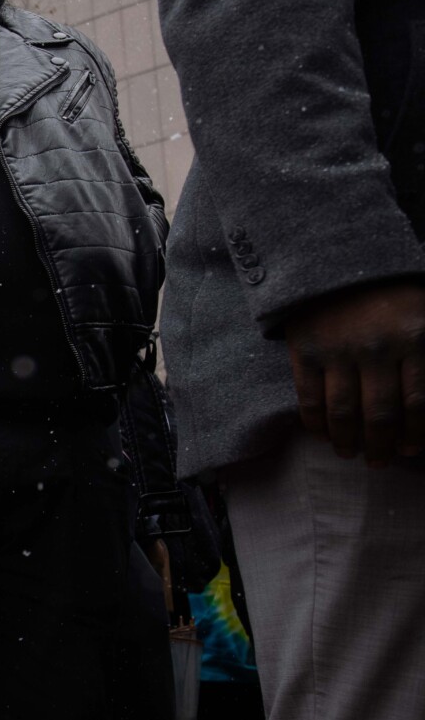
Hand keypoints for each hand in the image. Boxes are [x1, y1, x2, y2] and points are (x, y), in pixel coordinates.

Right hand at [283, 278, 424, 464]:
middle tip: (378, 462)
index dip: (415, 433)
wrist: (335, 257)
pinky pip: (310, 399)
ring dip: (347, 441)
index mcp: (416, 337)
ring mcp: (339, 350)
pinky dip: (315, 423)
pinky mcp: (306, 351)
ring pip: (345, 412)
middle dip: (381, 446)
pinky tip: (322, 435)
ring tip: (349, 453)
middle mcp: (379, 347)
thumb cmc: (389, 290)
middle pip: (382, 413)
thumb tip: (424, 405)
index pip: (420, 401)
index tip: (409, 449)